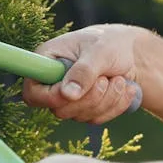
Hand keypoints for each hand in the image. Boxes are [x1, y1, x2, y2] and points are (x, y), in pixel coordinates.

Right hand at [23, 24, 143, 123]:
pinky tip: (124, 88)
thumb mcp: (99, 51)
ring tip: (119, 79)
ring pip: (81, 116)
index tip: (74, 93)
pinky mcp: (85, 109)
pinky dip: (115, 105)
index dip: (50, 98)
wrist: (131, 53)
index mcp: (47, 61)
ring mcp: (69, 99)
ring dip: (107, 100)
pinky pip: (97, 119)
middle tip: (106, 79)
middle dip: (89, 98)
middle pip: (60, 110)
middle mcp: (53, 82)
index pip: (32, 91)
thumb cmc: (110, 43)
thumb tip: (67, 95)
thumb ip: (83, 71)